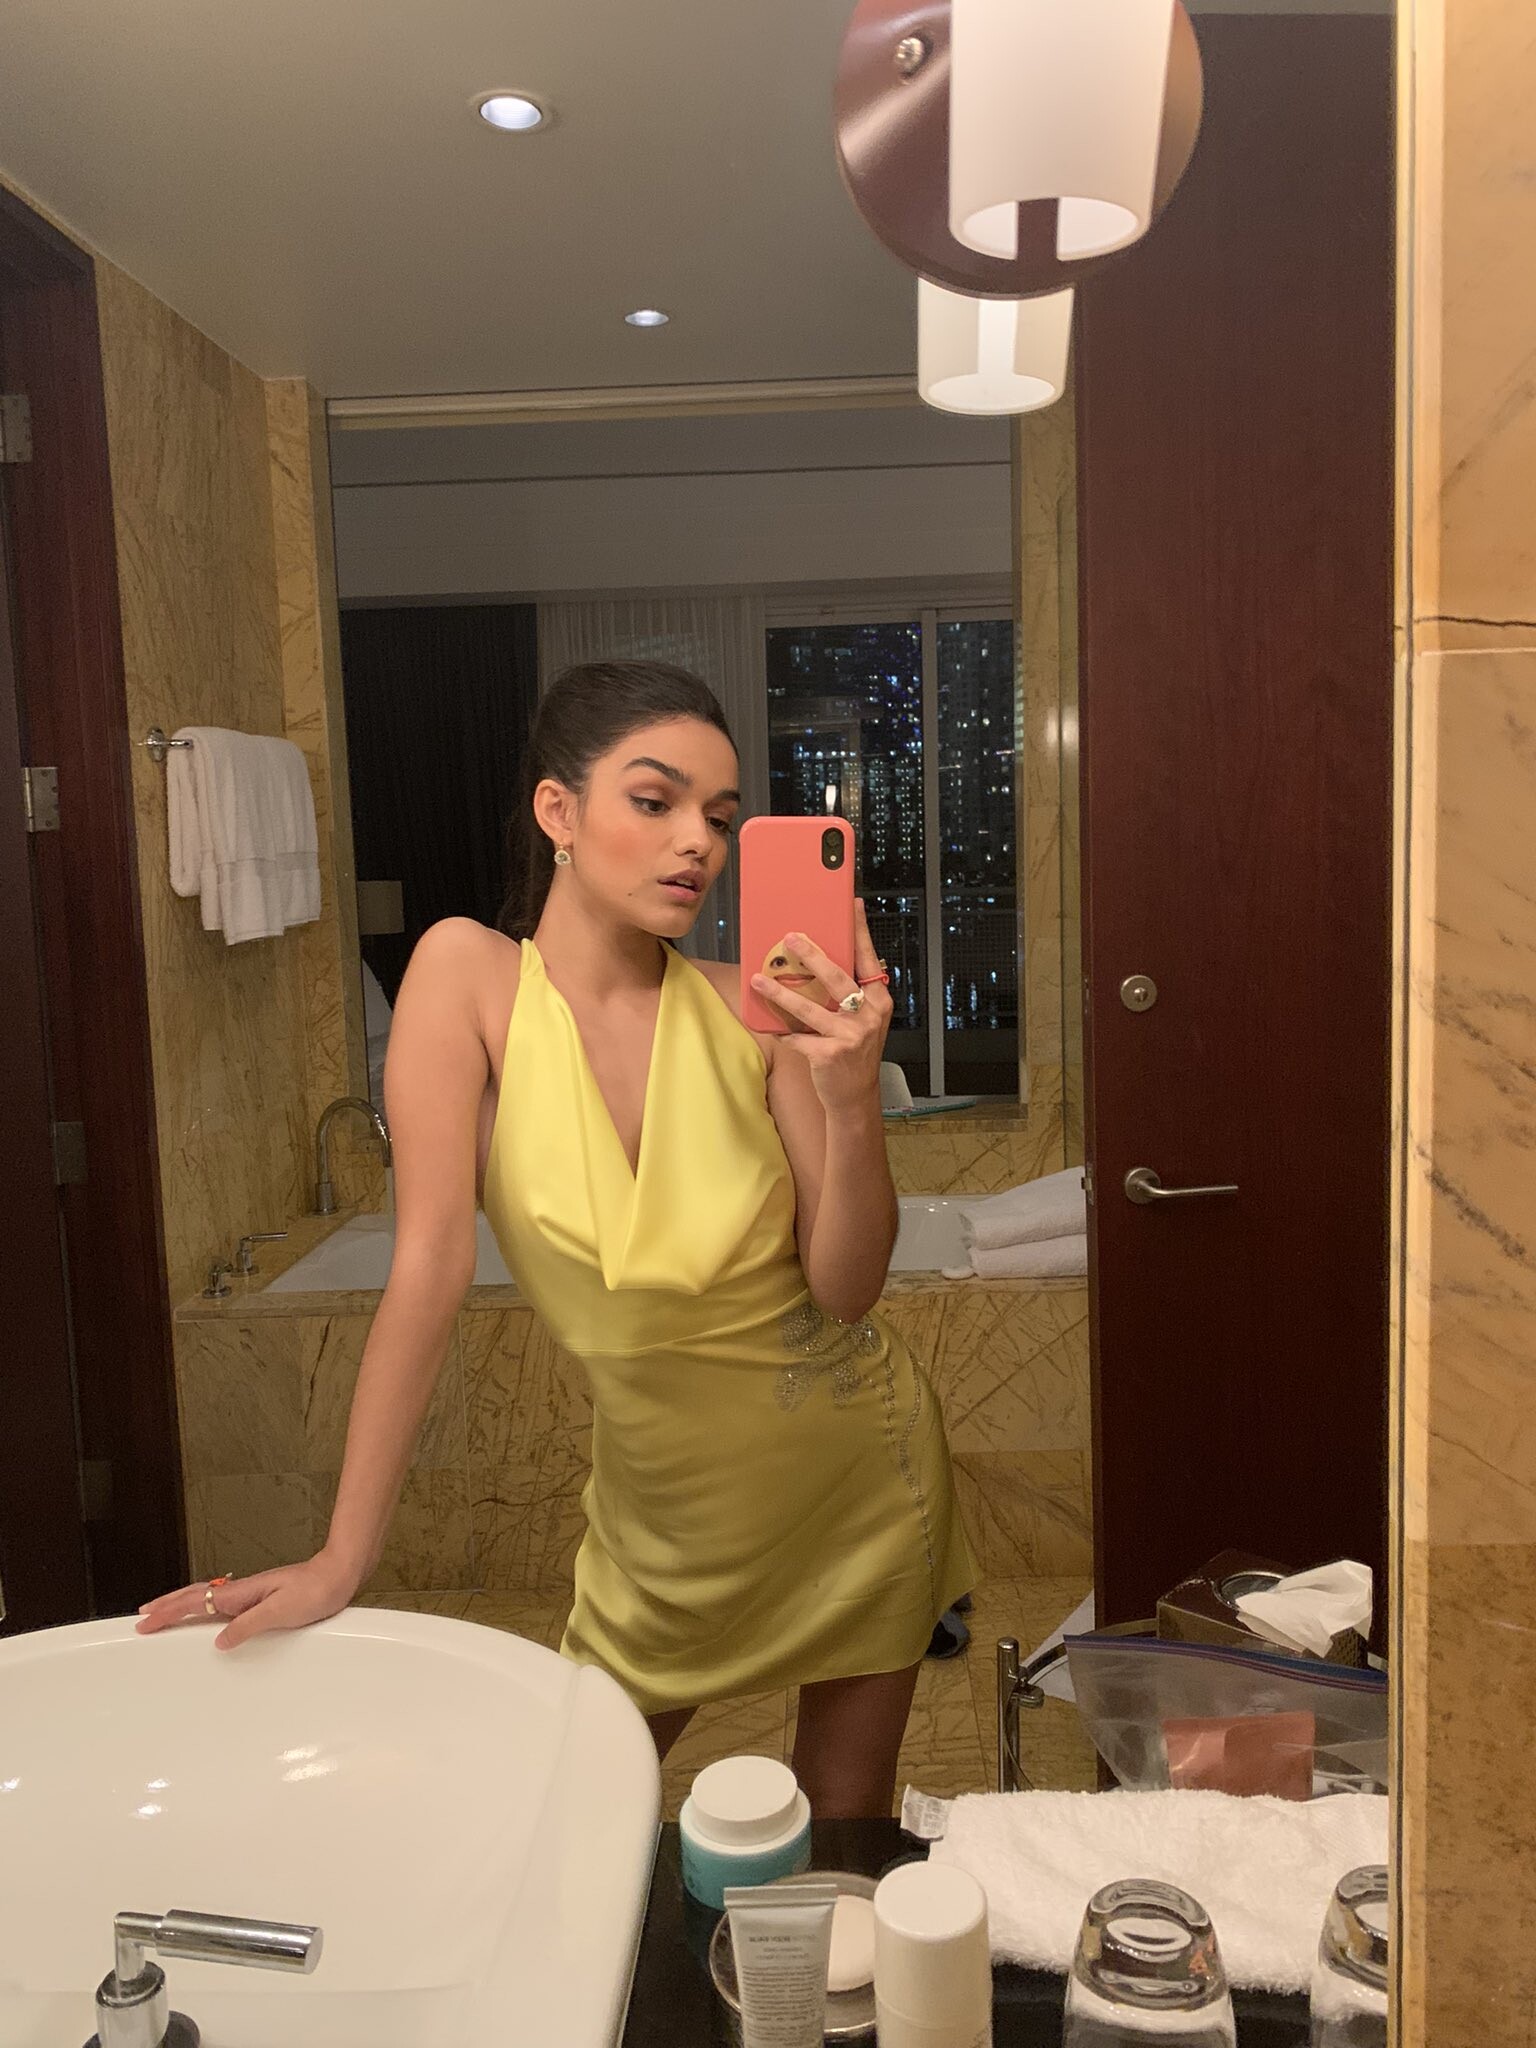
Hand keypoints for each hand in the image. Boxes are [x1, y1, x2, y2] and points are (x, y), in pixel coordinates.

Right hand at [134, 1552, 360, 1651]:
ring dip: (182, 1606)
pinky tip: (207, 1616)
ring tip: (164, 1614)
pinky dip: (204, 1609)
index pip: (195, 1603)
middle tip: (141, 1616)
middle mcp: (242, 1593)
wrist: (340, 1575)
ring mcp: (251, 1595)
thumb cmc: (316, 1591)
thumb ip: (247, 1625)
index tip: (143, 1622)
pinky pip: (222, 1604)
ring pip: (207, 1599)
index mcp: (241, 1595)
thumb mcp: (280, 1612)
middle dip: (166, 1606)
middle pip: (195, 1597)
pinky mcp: (262, 1600)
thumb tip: (218, 1641)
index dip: (167, 1613)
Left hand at [750, 899, 891, 1113]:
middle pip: (837, 977)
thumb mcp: (867, 1020)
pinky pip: (798, 1037)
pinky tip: (772, 1027)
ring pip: (809, 1007)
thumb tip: (846, 960)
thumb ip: (859, 993)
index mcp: (879, 1001)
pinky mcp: (830, 1054)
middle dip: (812, 955)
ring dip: (780, 993)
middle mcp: (868, 1016)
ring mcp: (850, 1036)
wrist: (856, 1097)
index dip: (860, 932)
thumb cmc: (856, 1053)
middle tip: (791, 938)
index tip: (853, 906)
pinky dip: (784, 1032)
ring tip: (760, 980)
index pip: (868, 959)